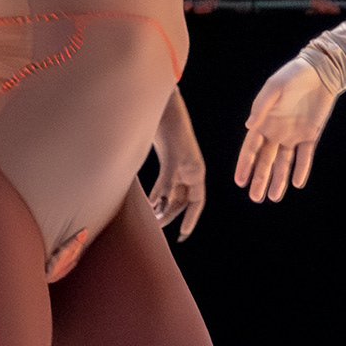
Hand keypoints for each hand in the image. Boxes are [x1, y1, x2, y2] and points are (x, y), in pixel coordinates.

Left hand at [146, 121, 207, 239]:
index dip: (191, 217)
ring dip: (163, 204)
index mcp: (196, 172)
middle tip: (158, 225)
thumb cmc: (173, 132)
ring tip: (152, 216)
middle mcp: (189, 172)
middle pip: (182, 199)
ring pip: (172, 193)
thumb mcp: (171, 161)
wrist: (165, 112)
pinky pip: (164, 184)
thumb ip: (166, 183)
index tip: (184, 233)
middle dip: (171, 213)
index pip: (197, 201)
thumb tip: (159, 205)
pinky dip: (157, 193)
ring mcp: (178, 167)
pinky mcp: (167, 162)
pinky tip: (149, 201)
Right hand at [234, 58, 339, 202]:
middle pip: (265, 161)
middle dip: (260, 179)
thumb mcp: (274, 88)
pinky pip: (305, 156)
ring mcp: (293, 135)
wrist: (320, 71)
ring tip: (273, 197)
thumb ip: (262, 107)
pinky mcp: (310, 135)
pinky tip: (297, 183)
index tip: (240, 181)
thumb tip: (249, 126)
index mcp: (263, 122)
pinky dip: (301, 169)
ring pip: (284, 163)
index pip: (251, 148)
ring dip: (278, 179)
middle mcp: (276, 132)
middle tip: (255, 198)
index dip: (245, 165)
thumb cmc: (292, 76)